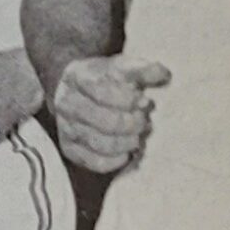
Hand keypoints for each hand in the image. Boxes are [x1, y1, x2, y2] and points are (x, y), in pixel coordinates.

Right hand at [49, 56, 171, 171]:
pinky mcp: (69, 149)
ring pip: (102, 144)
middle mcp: (67, 103)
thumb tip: (163, 74)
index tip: (144, 101)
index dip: (130, 100)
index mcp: (78, 76)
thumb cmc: (105, 80)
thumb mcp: (121, 67)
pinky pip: (96, 162)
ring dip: (127, 143)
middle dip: (133, 124)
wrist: (78, 93)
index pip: (106, 93)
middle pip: (107, 123)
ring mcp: (66, 128)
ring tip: (137, 136)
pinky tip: (125, 152)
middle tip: (144, 121)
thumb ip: (142, 69)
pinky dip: (116, 160)